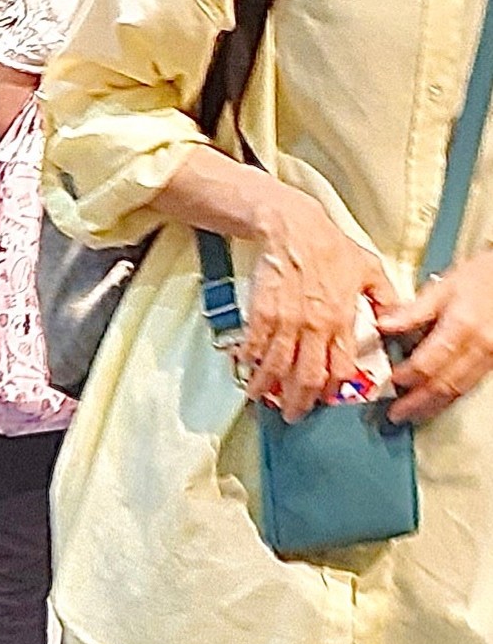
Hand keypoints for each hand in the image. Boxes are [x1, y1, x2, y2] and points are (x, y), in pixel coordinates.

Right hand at [240, 190, 392, 419]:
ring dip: (267, 387)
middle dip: (298, 401)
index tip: (324, 400)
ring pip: (276, 367)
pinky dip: (250, 361)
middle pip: (305, 376)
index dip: (331, 390)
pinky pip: (253, 347)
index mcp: (340, 320)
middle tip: (293, 414)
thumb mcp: (370, 270)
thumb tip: (395, 322)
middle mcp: (312, 327)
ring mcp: (284, 322)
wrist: (293, 229)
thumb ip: (385, 299)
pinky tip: (247, 368)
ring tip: (260, 398)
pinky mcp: (260, 314)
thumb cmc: (330, 246)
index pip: (339, 368)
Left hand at [380, 247, 492, 423]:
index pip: (427, 363)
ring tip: (412, 415)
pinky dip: (451, 396)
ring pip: (459, 389)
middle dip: (417, 402)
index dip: (406, 376)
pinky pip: (471, 384)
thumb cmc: (482, 276)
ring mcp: (490, 356)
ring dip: (433, 405)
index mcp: (461, 327)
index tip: (389, 382)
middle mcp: (478, 346)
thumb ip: (414, 310)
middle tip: (395, 414)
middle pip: (443, 383)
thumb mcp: (445, 285)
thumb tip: (383, 324)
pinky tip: (437, 401)